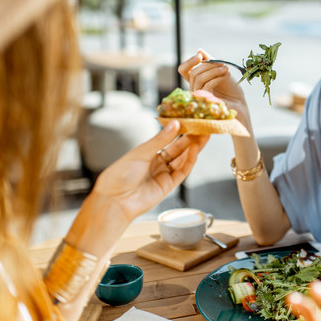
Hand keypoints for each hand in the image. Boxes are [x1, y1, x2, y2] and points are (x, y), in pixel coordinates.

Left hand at [92, 120, 208, 220]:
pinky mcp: (169, 185)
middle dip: (192, 137)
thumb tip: (175, 123)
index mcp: (148, 152)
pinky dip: (189, 160)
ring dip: (194, 147)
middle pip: (179, 148)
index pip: (169, 139)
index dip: (181, 130)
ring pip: (183, 159)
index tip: (191, 120)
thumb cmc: (121, 174)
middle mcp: (158, 162)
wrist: (115, 200)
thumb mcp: (141, 152)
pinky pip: (182, 171)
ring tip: (205, 135)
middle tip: (204, 126)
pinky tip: (195, 150)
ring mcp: (164, 174)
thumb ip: (160, 139)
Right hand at [178, 49, 251, 129]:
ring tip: (226, 69)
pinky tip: (226, 75)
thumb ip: (210, 61)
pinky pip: (206, 85)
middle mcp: (195, 89)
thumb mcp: (220, 71)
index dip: (189, 61)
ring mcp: (199, 96)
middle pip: (194, 72)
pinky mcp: (206, 101)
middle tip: (222, 64)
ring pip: (198, 78)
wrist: (240, 103)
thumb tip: (199, 51)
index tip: (199, 56)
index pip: (183, 70)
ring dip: (213, 70)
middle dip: (208, 65)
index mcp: (196, 81)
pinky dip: (217, 78)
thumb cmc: (230, 88)